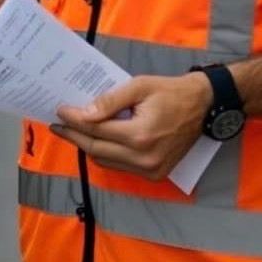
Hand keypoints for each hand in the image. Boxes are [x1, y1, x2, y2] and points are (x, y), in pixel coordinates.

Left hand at [48, 72, 211, 180]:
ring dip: (87, 146)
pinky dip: (105, 154)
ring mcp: (150, 170)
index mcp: (140, 136)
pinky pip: (119, 166)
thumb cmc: (170, 92)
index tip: (59, 111)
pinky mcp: (154, 174)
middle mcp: (144, 158)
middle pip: (97, 150)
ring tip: (72, 130)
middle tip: (58, 124)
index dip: (74, 121)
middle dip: (74, 136)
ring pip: (106, 161)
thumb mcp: (139, 86)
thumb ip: (110, 101)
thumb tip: (83, 114)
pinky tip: (95, 140)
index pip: (96, 131)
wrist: (203, 106)